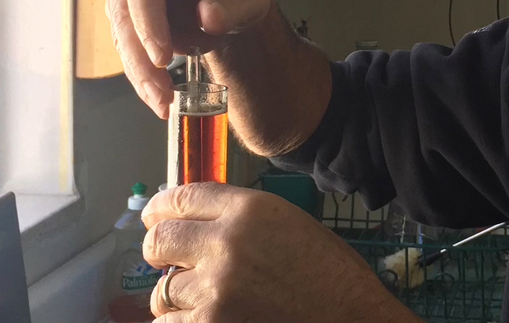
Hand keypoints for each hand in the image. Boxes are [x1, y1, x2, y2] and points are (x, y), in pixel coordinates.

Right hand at [107, 0, 274, 117]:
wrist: (231, 7)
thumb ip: (233, 4)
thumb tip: (210, 17)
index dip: (149, 23)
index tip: (163, 58)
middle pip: (124, 13)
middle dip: (141, 58)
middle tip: (161, 93)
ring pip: (122, 36)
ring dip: (140, 73)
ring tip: (164, 103)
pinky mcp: (126, 17)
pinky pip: (128, 49)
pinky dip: (142, 76)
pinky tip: (159, 97)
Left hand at [142, 183, 418, 322]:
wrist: (353, 319)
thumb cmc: (332, 277)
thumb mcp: (290, 225)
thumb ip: (242, 220)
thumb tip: (196, 224)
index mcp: (250, 209)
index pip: (182, 197)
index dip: (160, 209)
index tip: (154, 219)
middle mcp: (226, 243)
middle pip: (159, 241)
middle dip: (158, 252)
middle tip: (167, 262)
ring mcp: (214, 290)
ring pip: (162, 293)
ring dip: (177, 299)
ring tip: (206, 303)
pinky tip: (211, 320)